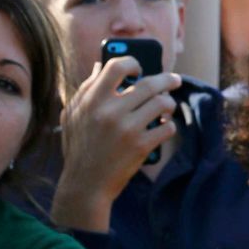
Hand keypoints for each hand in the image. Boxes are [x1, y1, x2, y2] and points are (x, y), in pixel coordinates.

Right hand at [52, 57, 180, 221]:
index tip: (139, 68)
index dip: (132, 63)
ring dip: (169, 104)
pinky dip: (168, 125)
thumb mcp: (73, 115)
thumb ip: (85, 89)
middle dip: (167, 79)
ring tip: (167, 106)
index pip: (116, 66)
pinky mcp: (141, 146)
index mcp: (92, 101)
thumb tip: (100, 66)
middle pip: (149, 83)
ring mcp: (127, 129)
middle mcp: (111, 112)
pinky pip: (167, 127)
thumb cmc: (78, 148)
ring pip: (162, 103)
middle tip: (175, 80)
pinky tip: (164, 126)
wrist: (85, 186)